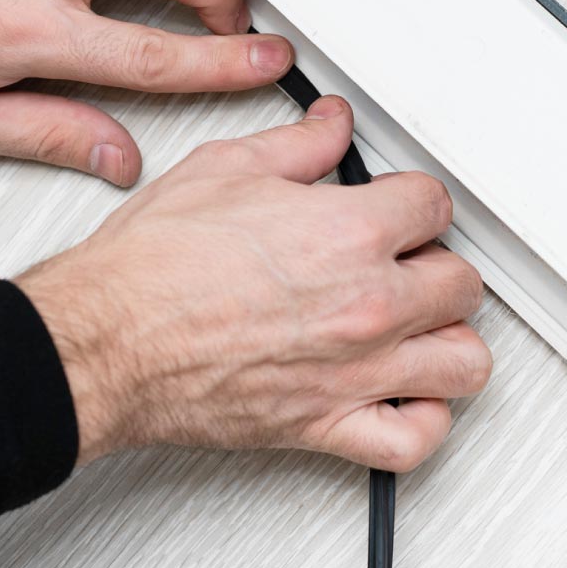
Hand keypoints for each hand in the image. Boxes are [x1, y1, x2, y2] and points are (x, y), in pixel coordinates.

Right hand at [17, 97, 490, 471]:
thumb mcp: (224, 169)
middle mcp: (367, 304)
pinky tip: (406, 394)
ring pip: (464, 360)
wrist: (102, 342)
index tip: (394, 206)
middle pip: (462, 282)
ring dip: (448, 339)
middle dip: (435, 264)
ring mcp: (354, 371)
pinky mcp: (327, 426)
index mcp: (349, 234)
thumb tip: (329, 127)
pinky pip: (415, 440)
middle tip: (404, 261)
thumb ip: (297, 145)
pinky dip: (425, 421)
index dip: (413, 198)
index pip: (434, 204)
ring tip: (420, 326)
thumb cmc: (149, 268)